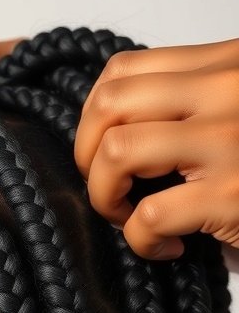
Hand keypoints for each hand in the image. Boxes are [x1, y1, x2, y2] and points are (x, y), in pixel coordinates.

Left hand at [74, 36, 238, 259]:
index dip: (94, 119)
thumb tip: (111, 135)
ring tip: (133, 217)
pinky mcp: (232, 195)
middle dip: (88, 157)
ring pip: (116, 150)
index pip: (122, 71)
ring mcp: (229, 141)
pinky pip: (148, 216)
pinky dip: (142, 241)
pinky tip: (169, 247)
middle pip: (108, 104)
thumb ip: (191, 109)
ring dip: (106, 196)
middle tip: (113, 191)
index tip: (107, 154)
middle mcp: (226, 91)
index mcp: (225, 66)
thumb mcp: (235, 117)